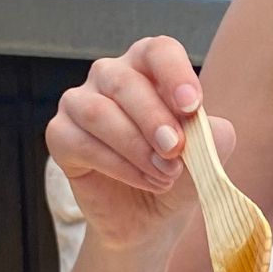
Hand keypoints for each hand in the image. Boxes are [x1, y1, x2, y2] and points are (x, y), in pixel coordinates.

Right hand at [47, 36, 235, 251]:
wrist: (147, 220)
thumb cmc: (175, 175)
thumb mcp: (205, 158)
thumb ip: (212, 138)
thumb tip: (210, 130)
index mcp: (148, 67)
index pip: (158, 51)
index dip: (175, 74)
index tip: (192, 106)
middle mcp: (110, 76)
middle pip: (125, 82)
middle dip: (153, 118)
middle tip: (175, 150)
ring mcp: (79, 102)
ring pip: (98, 112)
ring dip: (135, 146)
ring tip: (165, 175)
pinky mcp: (60, 134)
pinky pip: (80, 142)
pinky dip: (116, 165)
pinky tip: (142, 180)